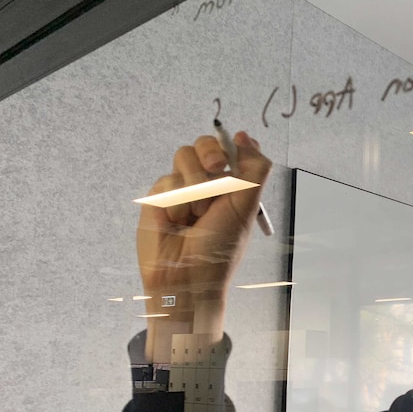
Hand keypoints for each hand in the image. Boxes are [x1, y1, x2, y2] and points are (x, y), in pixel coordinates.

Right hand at [137, 131, 270, 323]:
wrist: (187, 276)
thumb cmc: (221, 246)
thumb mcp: (246, 207)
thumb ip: (254, 170)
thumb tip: (245, 136)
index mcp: (231, 185)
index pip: (230, 147)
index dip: (230, 146)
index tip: (231, 161)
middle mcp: (207, 182)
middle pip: (204, 143)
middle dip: (211, 153)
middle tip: (216, 169)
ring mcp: (181, 188)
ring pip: (184, 156)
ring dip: (195, 184)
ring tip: (196, 213)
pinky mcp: (158, 196)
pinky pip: (166, 180)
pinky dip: (175, 201)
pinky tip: (176, 222)